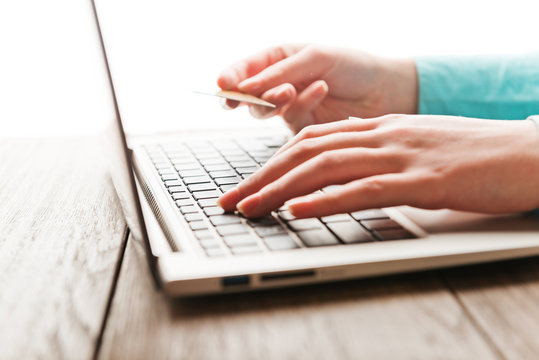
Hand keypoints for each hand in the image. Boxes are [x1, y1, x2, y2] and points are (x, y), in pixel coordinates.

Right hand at [217, 44, 417, 132]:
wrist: (384, 89)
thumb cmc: (352, 64)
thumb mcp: (314, 57)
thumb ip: (279, 73)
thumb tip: (245, 86)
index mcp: (277, 59)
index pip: (243, 69)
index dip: (230, 77)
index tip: (223, 85)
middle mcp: (279, 83)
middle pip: (248, 95)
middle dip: (252, 95)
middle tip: (260, 94)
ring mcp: (289, 107)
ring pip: (265, 111)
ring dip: (276, 101)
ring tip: (292, 88)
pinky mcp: (302, 127)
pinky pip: (290, 121)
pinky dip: (302, 105)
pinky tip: (320, 89)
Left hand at [218, 115, 538, 217]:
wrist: (527, 152)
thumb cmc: (472, 155)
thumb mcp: (413, 150)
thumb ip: (376, 160)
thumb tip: (339, 182)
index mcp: (378, 128)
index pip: (310, 140)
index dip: (271, 162)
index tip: (246, 184)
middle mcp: (381, 135)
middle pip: (305, 151)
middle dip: (261, 177)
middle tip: (230, 200)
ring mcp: (400, 155)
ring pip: (325, 167)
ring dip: (280, 189)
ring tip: (249, 208)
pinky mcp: (422, 181)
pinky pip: (363, 188)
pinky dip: (325, 200)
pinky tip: (298, 210)